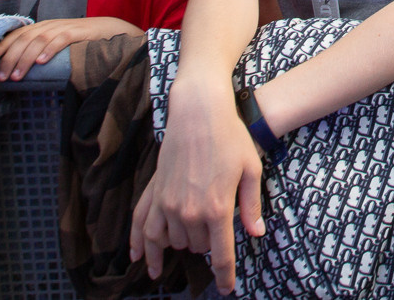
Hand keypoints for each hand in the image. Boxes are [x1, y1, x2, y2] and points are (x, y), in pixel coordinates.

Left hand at [0, 17, 140, 79]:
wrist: (110, 29)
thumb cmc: (81, 41)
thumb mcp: (57, 43)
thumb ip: (41, 50)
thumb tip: (20, 68)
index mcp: (42, 26)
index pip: (17, 34)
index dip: (2, 46)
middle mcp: (50, 24)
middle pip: (24, 39)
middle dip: (10, 58)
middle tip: (3, 78)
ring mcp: (64, 27)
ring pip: (38, 40)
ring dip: (25, 59)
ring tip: (18, 76)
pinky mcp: (78, 32)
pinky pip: (61, 39)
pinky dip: (50, 50)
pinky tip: (42, 62)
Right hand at [130, 77, 266, 291]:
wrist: (198, 111)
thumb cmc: (230, 137)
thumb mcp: (251, 170)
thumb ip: (251, 206)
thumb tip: (255, 234)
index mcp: (217, 209)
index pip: (221, 255)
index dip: (224, 276)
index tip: (226, 289)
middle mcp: (189, 212)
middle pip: (197, 247)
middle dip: (209, 244)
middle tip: (218, 228)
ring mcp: (168, 204)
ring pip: (173, 241)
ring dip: (184, 242)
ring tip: (192, 240)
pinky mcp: (155, 192)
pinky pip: (143, 227)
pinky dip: (140, 245)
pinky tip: (139, 258)